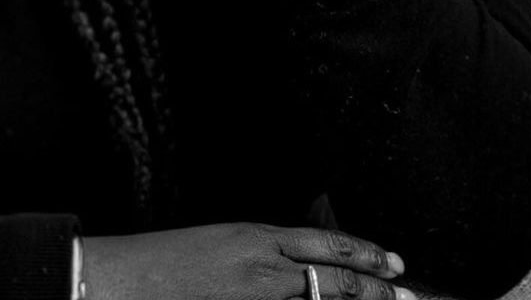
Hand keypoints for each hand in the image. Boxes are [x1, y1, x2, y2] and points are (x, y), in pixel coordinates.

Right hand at [82, 222, 411, 299]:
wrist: (124, 281)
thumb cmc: (167, 260)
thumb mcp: (222, 241)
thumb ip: (266, 250)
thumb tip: (307, 261)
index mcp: (255, 238)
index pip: (326, 243)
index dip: (365, 252)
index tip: (393, 261)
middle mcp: (262, 270)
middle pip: (335, 279)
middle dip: (376, 288)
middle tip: (406, 292)